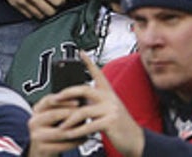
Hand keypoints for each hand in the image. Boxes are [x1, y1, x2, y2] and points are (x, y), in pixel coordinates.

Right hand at [0, 0, 65, 18]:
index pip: (58, 2)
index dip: (62, 0)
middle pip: (51, 12)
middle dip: (55, 8)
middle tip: (54, 2)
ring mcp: (23, 2)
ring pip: (40, 16)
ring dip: (45, 11)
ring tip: (45, 4)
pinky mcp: (16, 5)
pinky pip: (29, 16)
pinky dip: (35, 12)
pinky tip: (35, 5)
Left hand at [28, 56, 144, 156]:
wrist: (136, 140)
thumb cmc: (119, 125)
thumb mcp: (108, 109)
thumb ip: (94, 102)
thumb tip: (74, 99)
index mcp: (108, 92)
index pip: (98, 73)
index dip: (89, 62)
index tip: (80, 52)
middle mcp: (109, 98)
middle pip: (83, 89)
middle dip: (66, 94)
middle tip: (55, 99)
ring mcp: (111, 109)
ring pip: (83, 110)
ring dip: (69, 120)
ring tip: (61, 126)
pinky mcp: (111, 121)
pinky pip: (88, 125)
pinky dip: (77, 131)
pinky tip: (70, 134)